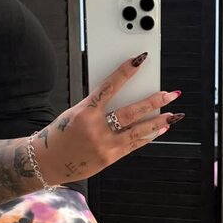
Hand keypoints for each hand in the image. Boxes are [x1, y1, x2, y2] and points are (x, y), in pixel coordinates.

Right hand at [34, 54, 183, 185]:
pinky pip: (134, 145)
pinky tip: (159, 130)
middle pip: (131, 112)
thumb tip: (124, 96)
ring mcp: (105, 145)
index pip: (109, 86)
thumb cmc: (61, 134)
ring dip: (158, 122)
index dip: (125, 72)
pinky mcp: (110, 158)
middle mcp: (96, 129)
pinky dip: (148, 136)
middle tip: (170, 94)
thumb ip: (97, 106)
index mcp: (85, 112)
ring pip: (138, 131)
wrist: (48, 162)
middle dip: (154, 102)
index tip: (140, 59)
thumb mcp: (75, 113)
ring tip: (173, 114)